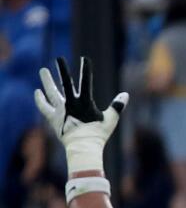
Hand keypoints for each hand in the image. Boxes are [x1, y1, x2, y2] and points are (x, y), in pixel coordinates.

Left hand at [34, 57, 127, 172]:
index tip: (85, 59)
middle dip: (62, 70)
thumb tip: (126, 95)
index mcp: (85, 102)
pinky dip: (40, 99)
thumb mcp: (111, 120)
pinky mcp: (53, 118)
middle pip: (65, 83)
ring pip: (51, 92)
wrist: (83, 148)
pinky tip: (37, 91)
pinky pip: (44, 106)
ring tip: (43, 70)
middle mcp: (71, 103)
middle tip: (59, 58)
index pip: (86, 82)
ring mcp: (60, 110)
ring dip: (47, 81)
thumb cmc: (99, 135)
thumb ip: (117, 106)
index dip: (86, 70)